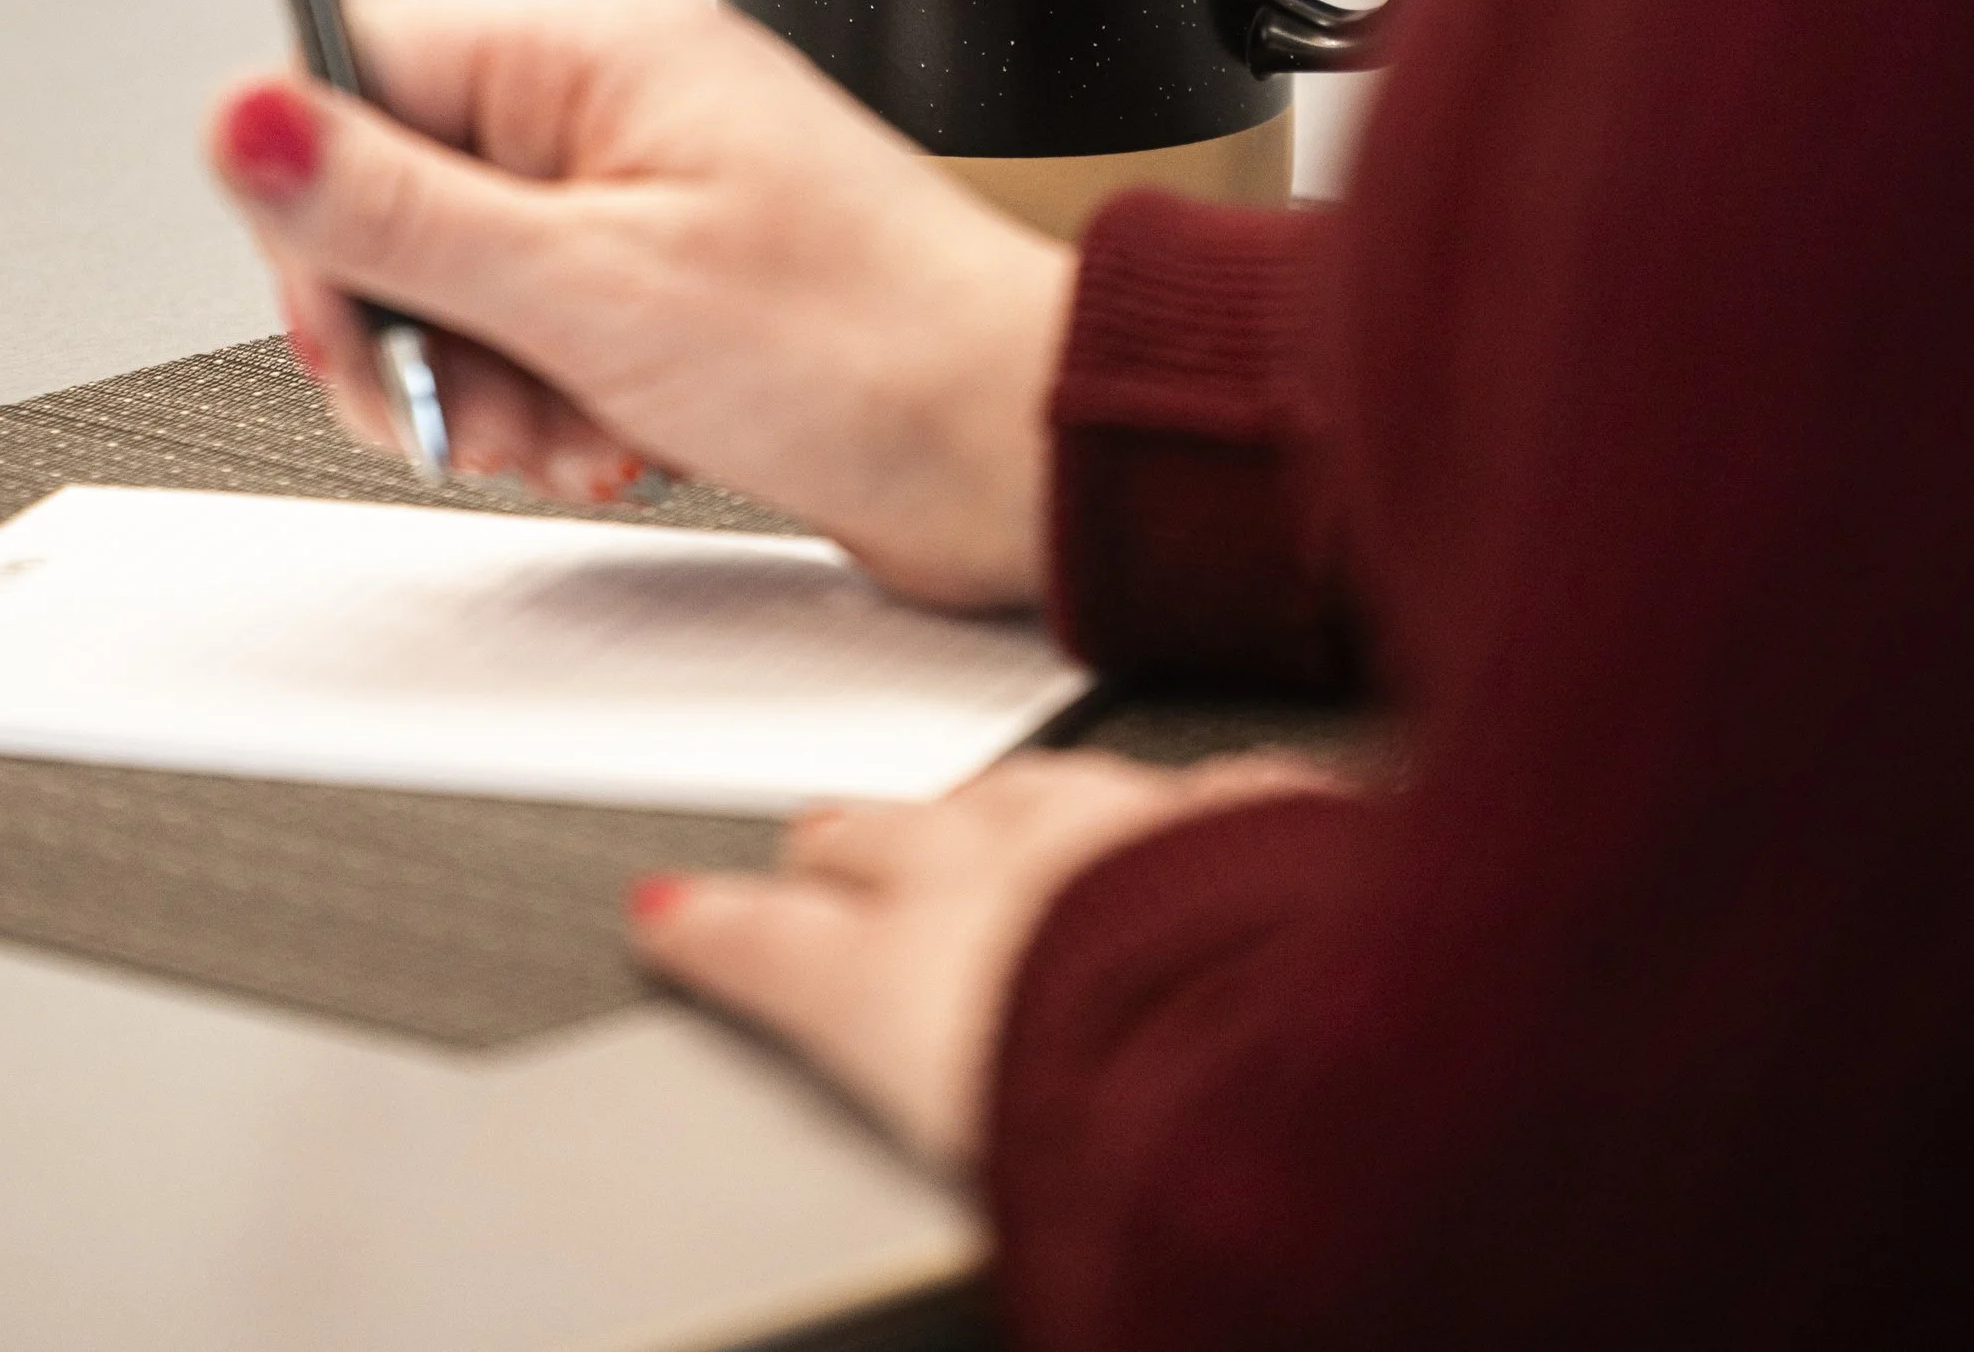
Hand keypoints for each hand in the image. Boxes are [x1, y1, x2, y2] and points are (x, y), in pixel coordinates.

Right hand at [206, 0, 1074, 607]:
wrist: (1014, 447)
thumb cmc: (864, 349)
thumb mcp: (586, 287)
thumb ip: (394, 210)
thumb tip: (242, 115)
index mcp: (592, 41)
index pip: (356, 65)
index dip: (325, 204)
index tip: (356, 314)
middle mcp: (612, 94)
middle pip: (395, 187)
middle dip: (418, 323)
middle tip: (480, 397)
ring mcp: (641, 184)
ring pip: (459, 276)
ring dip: (489, 382)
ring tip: (576, 427)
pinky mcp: (667, 272)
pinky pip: (535, 329)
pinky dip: (550, 403)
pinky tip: (616, 438)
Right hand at [628, 751, 1338, 1172]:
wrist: (1304, 1044)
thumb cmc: (1129, 1145)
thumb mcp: (969, 1180)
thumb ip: (921, 1141)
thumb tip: (924, 1182)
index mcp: (898, 982)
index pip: (765, 945)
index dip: (710, 927)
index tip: (669, 911)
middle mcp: (999, 877)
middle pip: (882, 839)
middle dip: (842, 845)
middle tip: (815, 844)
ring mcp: (1128, 826)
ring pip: (1023, 791)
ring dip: (983, 810)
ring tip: (960, 816)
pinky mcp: (1249, 812)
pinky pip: (1184, 795)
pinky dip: (1159, 815)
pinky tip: (1167, 818)